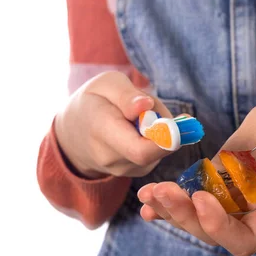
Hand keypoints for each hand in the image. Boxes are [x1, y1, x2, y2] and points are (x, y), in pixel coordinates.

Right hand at [55, 71, 172, 178]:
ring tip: (138, 117)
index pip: (141, 150)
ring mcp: (125, 170)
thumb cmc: (94, 101)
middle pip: (156, 149)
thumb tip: (146, 106)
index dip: (166, 138)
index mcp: (102, 132)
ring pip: (159, 149)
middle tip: (150, 105)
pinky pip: (157, 154)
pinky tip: (138, 130)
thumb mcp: (106, 84)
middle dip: (164, 125)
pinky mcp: (137, 172)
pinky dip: (156, 139)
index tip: (180, 122)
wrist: (74, 133)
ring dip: (159, 130)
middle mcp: (113, 158)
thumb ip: (126, 95)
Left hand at [138, 96, 255, 255]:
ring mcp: (229, 199)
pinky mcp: (215, 182)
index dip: (218, 226)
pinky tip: (146, 196)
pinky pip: (190, 196)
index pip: (242, 240)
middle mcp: (248, 214)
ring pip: (195, 216)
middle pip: (210, 230)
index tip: (202, 197)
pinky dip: (169, 199)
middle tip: (160, 191)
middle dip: (184, 214)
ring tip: (147, 193)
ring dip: (170, 208)